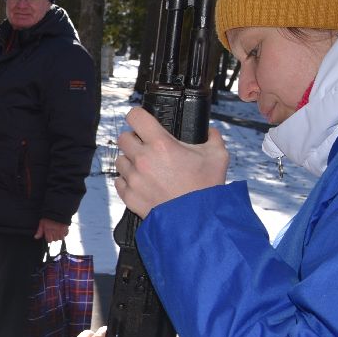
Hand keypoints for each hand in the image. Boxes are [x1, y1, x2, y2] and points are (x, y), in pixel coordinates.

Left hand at [33, 217, 68, 242]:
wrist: (57, 210)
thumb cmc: (48, 216)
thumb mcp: (42, 222)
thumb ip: (39, 231)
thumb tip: (36, 237)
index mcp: (48, 231)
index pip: (49, 241)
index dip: (49, 238)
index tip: (49, 235)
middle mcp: (55, 232)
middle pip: (55, 240)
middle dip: (54, 237)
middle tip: (53, 232)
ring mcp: (61, 230)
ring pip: (61, 238)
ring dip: (59, 236)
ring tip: (58, 232)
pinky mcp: (66, 228)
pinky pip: (66, 234)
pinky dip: (64, 233)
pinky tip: (62, 230)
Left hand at [112, 107, 228, 216]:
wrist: (197, 221)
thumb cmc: (205, 189)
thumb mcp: (217, 156)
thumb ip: (212, 137)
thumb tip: (209, 130)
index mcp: (161, 144)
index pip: (135, 116)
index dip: (138, 115)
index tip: (142, 120)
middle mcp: (143, 159)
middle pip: (123, 138)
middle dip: (134, 139)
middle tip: (146, 146)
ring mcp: (134, 178)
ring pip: (120, 160)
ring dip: (130, 160)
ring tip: (146, 167)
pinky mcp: (129, 196)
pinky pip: (119, 181)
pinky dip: (127, 180)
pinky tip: (142, 182)